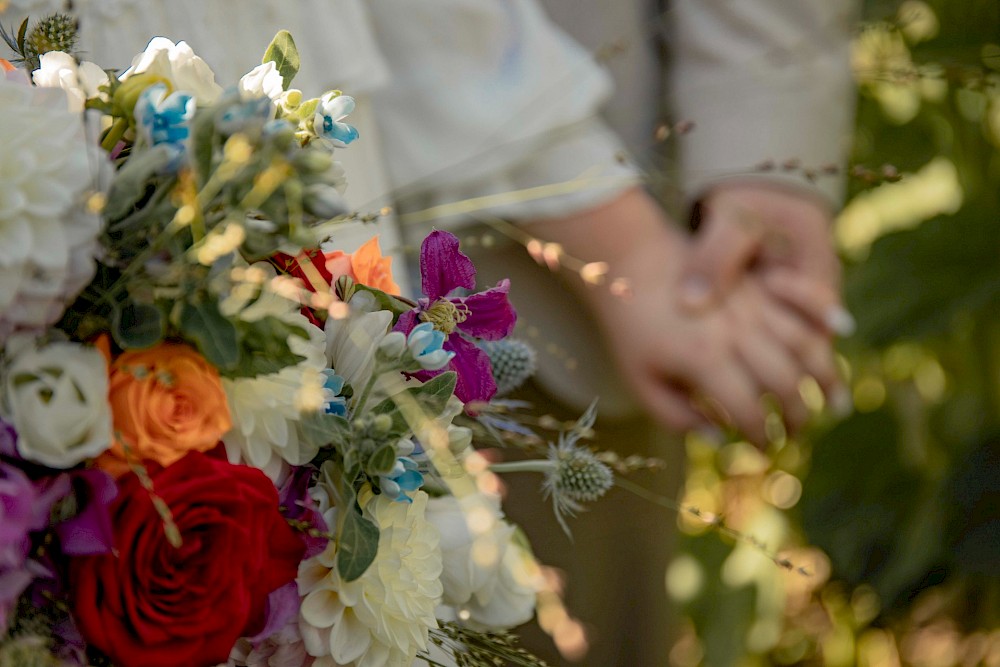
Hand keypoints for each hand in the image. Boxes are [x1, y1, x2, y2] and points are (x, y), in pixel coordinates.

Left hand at [525, 188, 834, 443]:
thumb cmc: (630, 328)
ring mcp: (750, 303)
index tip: (762, 452)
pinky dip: (825, 317)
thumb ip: (676, 416)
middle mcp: (734, 331)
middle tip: (796, 436)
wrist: (630, 260)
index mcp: (703, 359)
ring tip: (834, 404)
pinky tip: (841, 330)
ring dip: (825, 376)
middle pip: (785, 382)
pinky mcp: (756, 282)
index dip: (761, 438)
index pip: (748, 412)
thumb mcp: (639, 379)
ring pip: (804, 342)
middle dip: (798, 416)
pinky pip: (802, 300)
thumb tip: (720, 439)